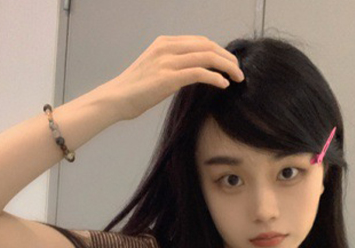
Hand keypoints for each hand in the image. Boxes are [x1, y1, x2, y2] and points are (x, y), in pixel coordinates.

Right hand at [104, 34, 245, 120]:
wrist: (115, 99)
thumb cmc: (133, 91)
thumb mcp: (154, 70)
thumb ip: (172, 66)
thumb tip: (191, 73)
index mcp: (164, 43)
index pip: (200, 41)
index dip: (219, 51)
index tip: (228, 63)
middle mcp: (167, 47)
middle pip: (208, 46)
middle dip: (227, 57)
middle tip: (239, 70)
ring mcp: (167, 61)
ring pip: (207, 57)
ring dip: (227, 67)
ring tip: (237, 77)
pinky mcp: (168, 78)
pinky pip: (200, 73)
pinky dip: (216, 77)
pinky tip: (224, 84)